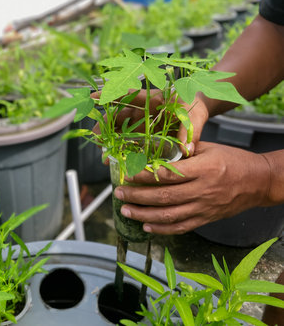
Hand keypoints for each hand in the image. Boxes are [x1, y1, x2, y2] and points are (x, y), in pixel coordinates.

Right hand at [91, 89, 211, 157]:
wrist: (199, 106)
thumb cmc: (195, 104)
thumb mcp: (194, 116)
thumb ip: (189, 131)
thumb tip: (185, 150)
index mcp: (153, 98)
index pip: (128, 94)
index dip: (110, 94)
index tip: (93, 96)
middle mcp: (145, 108)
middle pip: (120, 114)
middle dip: (105, 125)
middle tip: (96, 138)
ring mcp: (145, 120)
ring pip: (122, 127)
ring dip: (111, 137)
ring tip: (104, 151)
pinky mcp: (148, 130)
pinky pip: (132, 137)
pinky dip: (123, 145)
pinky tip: (118, 155)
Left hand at [113, 142, 271, 234]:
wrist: (259, 182)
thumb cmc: (233, 160)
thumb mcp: (209, 148)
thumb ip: (184, 152)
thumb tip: (157, 153)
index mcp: (202, 169)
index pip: (167, 175)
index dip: (144, 177)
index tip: (127, 175)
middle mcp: (202, 191)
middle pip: (163, 197)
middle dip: (137, 196)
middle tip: (118, 193)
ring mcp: (203, 208)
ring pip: (168, 216)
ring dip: (143, 215)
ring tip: (125, 210)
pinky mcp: (206, 219)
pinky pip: (181, 228)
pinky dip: (162, 229)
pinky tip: (146, 226)